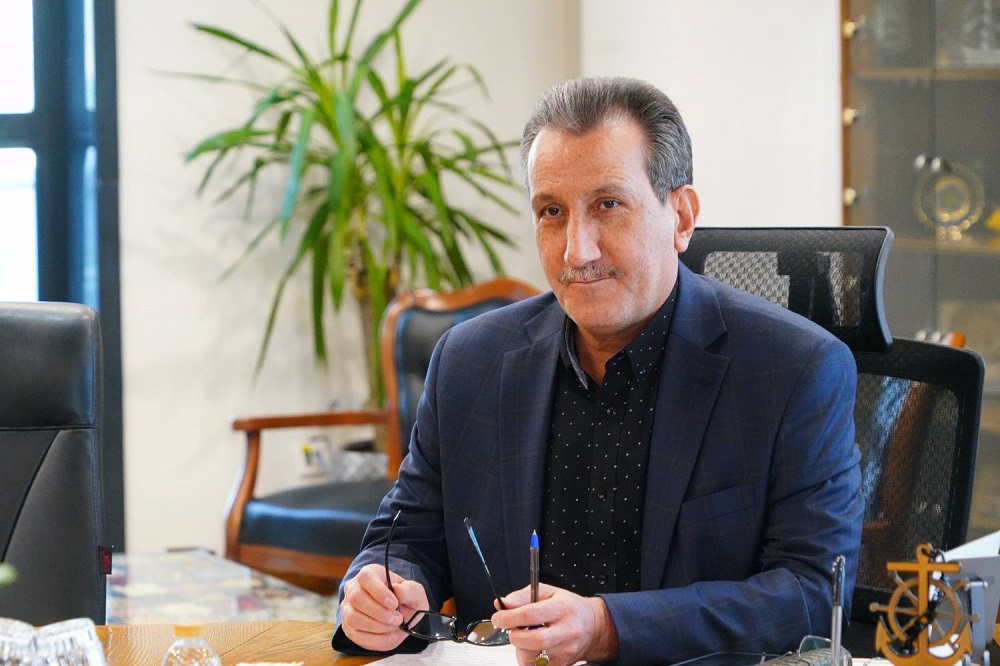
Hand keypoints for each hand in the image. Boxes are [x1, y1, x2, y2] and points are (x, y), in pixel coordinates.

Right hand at [338, 563, 429, 651]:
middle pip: (357, 599)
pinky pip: (355, 635)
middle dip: (379, 613)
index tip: (394, 604)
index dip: (378, 592)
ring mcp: (347, 608)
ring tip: (394, 627)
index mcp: (369, 573)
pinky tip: (389, 637)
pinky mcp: (348, 626)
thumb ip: (410, 590)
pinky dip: (374, 639)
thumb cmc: (405, 599)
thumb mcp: (414, 592)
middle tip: (398, 619)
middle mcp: (353, 588)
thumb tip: (398, 590)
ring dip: (376, 626)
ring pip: (352, 618)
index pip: (366, 578)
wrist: (401, 615)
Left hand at [490, 583, 617, 665]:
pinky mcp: (562, 665)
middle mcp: (566, 631)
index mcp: (562, 608)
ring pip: (533, 657)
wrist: (593, 627)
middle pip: (534, 640)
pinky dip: (529, 659)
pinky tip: (533, 648)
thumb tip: (504, 604)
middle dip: (516, 636)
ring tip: (526, 638)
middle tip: (513, 630)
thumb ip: (523, 596)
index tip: (499, 617)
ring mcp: (565, 651)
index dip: (509, 617)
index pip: (531, 615)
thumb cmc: (569, 607)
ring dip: (521, 648)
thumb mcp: (548, 592)